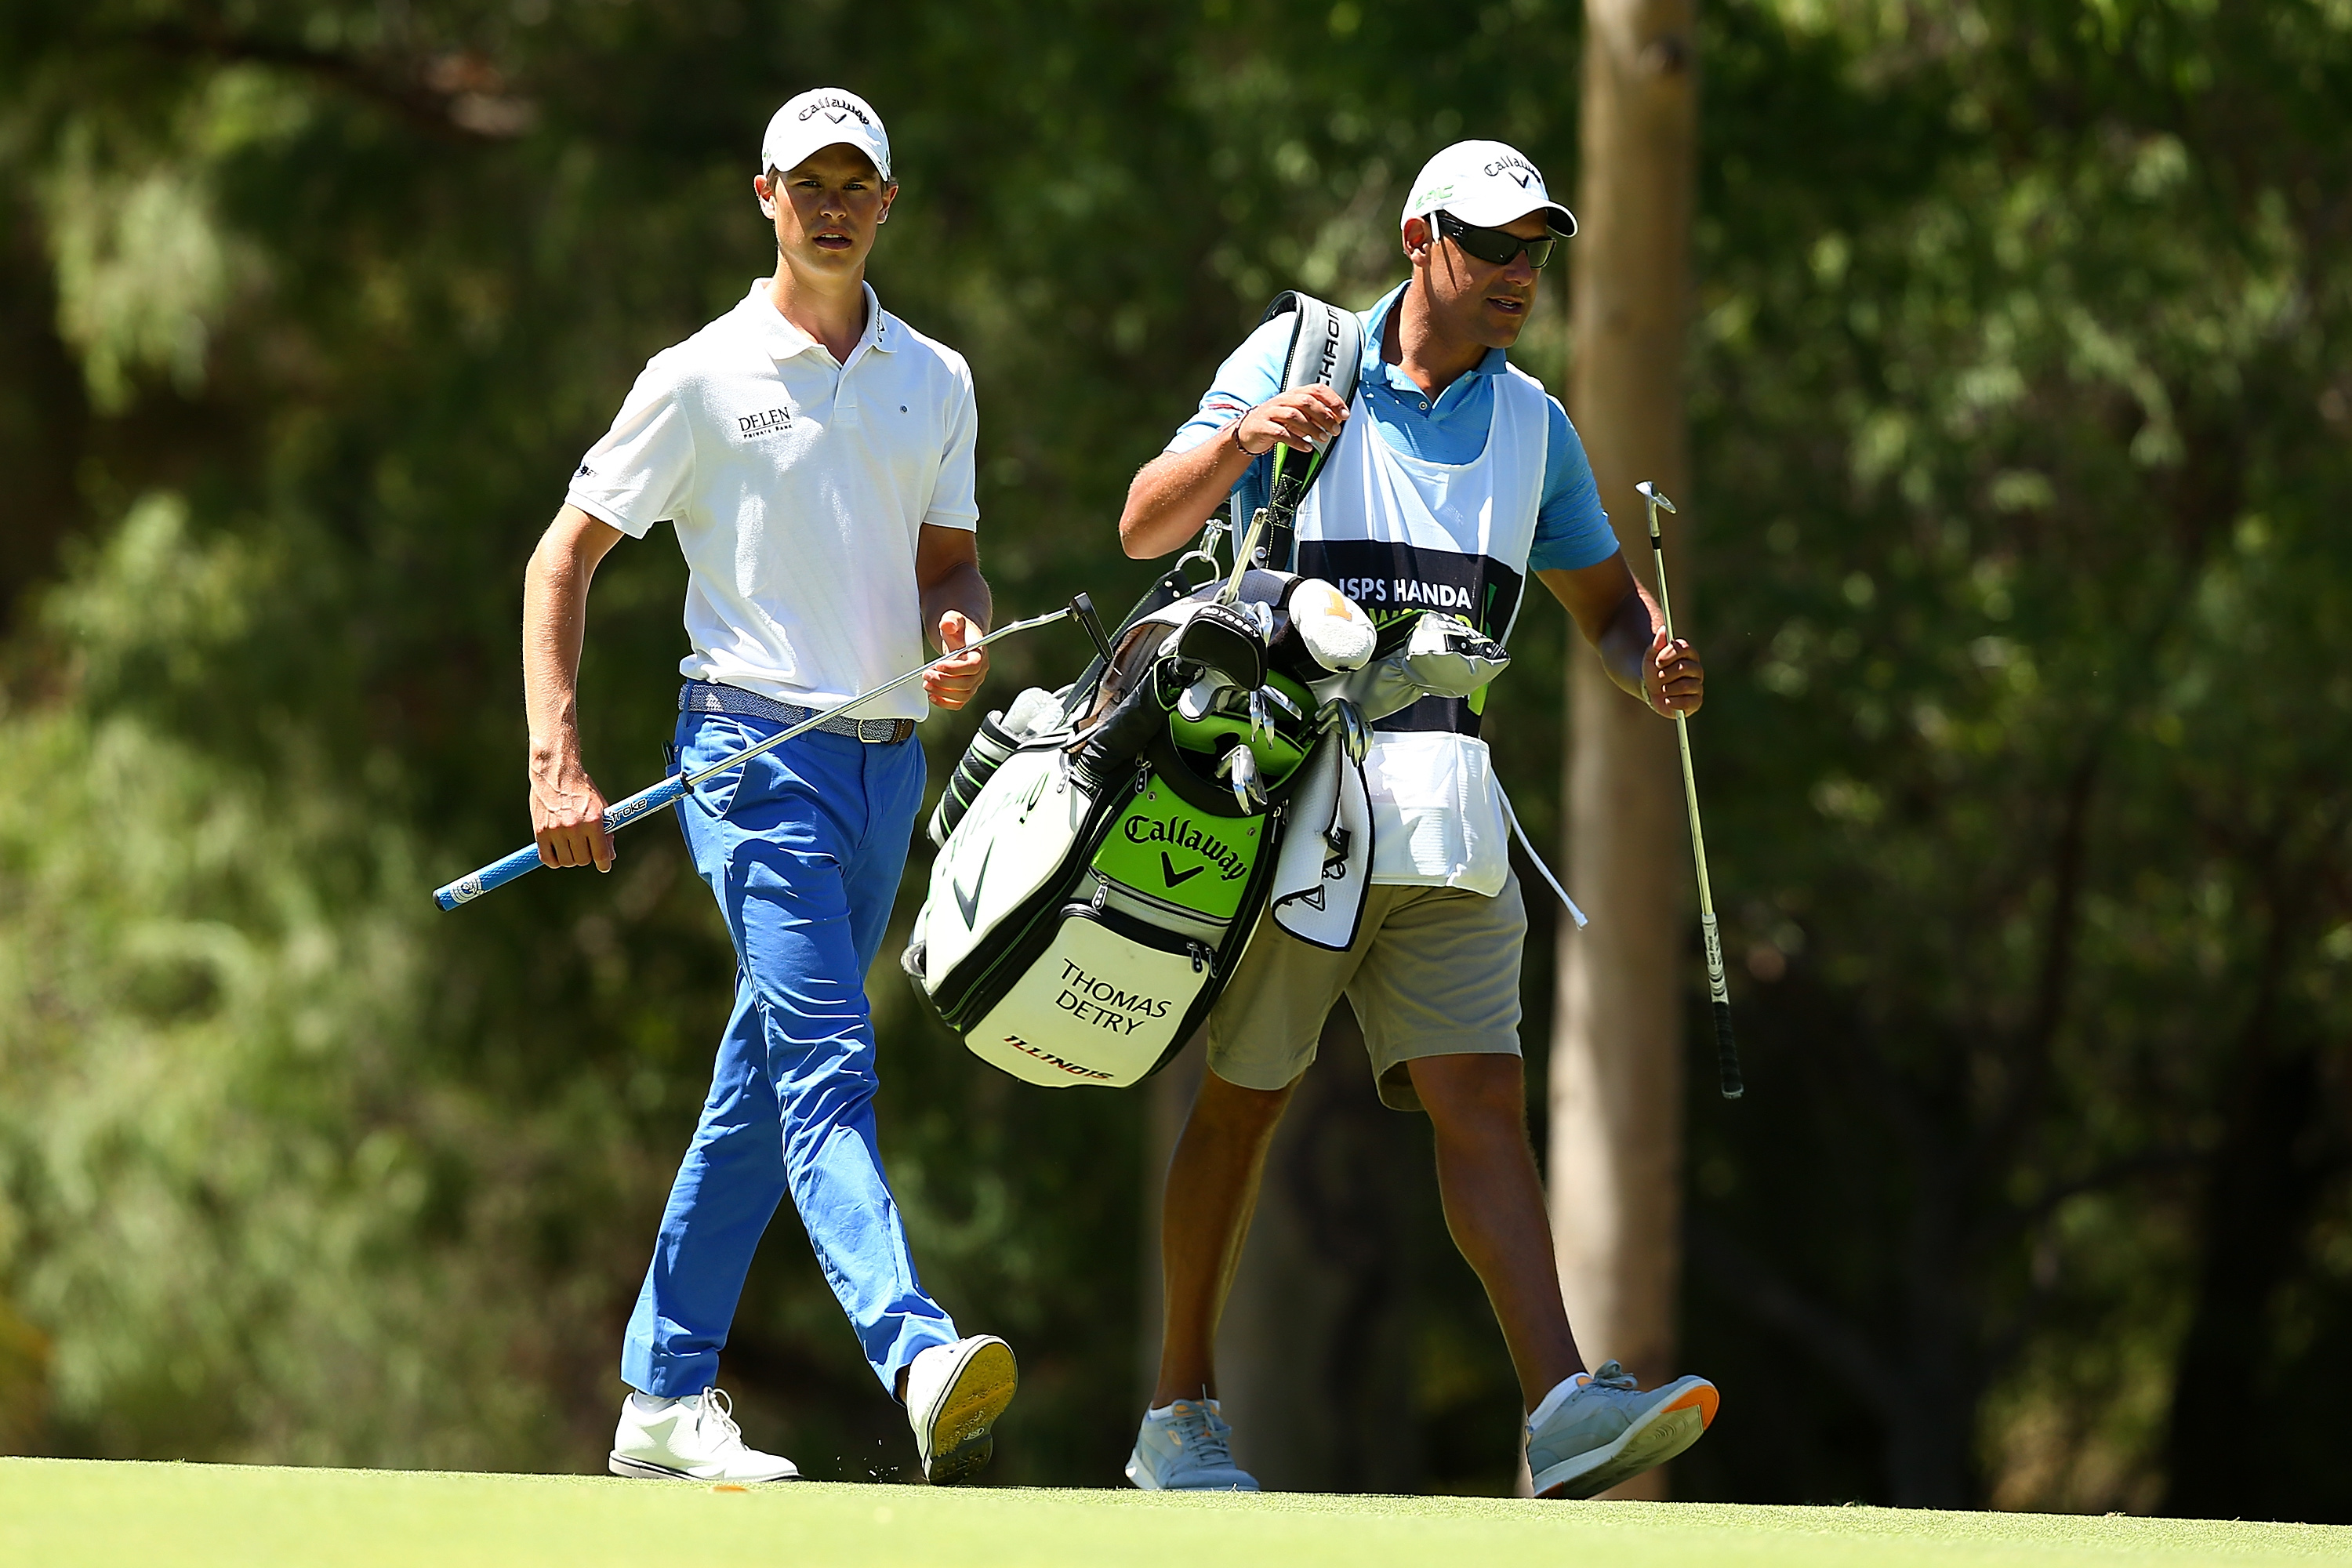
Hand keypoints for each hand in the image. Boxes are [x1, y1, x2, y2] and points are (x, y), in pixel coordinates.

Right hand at [530, 749, 613, 870]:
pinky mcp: (540, 831)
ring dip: (570, 859)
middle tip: (586, 849)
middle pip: (582, 860)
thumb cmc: (582, 790)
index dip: (604, 864)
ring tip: (572, 848)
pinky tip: (558, 853)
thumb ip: (606, 832)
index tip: (604, 866)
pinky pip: (547, 858)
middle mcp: (574, 827)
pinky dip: (554, 860)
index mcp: (593, 820)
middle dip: (587, 857)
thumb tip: (609, 857)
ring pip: (566, 861)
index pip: (600, 854)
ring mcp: (556, 830)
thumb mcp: (600, 807)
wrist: (556, 773)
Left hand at [924, 609, 988, 709]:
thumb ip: (951, 620)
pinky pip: (959, 702)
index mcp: (979, 652)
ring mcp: (973, 681)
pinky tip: (932, 696)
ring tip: (927, 683)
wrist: (961, 637)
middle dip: (944, 681)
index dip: (956, 668)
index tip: (938, 664)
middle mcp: (980, 669)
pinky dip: (945, 703)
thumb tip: (948, 624)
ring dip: (942, 692)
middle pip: (967, 683)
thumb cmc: (959, 629)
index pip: (973, 665)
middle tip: (927, 674)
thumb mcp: (954, 618)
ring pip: (963, 695)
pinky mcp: (965, 689)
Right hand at [1234, 386, 1348, 456]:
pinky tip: (1306, 448)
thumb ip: (1316, 415)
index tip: (1344, 414)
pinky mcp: (1262, 427)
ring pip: (1294, 415)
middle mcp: (1283, 400)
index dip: (1332, 400)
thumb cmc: (1277, 422)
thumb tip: (1338, 419)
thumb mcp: (1298, 415)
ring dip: (1312, 428)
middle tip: (1335, 430)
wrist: (1248, 431)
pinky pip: (1280, 433)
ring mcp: (1271, 412)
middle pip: (1306, 402)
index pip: (1317, 389)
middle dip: (1324, 416)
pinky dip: (1296, 441)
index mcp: (1294, 394)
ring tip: (1323, 439)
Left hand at [1644, 628, 1703, 716]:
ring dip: (1669, 688)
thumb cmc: (1654, 669)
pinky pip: (1691, 702)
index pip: (1685, 649)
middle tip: (1659, 676)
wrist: (1651, 689)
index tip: (1658, 661)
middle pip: (1685, 668)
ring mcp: (1697, 685)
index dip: (1671, 654)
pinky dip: (1676, 702)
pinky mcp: (1695, 701)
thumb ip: (1657, 644)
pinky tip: (1667, 700)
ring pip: (1687, 685)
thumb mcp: (1651, 656)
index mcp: (1688, 654)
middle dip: (1668, 673)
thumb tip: (1663, 629)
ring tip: (1662, 689)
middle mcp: (1696, 669)